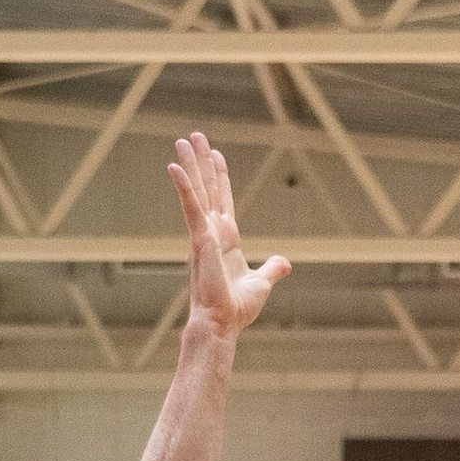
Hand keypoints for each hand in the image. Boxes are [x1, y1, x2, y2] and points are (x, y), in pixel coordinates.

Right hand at [169, 132, 289, 341]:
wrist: (223, 323)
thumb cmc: (237, 308)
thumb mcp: (262, 282)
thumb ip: (272, 268)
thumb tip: (286, 263)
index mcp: (226, 239)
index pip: (223, 199)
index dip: (220, 176)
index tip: (216, 154)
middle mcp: (212, 232)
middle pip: (207, 188)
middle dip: (201, 161)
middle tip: (193, 136)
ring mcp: (203, 233)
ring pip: (197, 191)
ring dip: (190, 164)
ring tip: (182, 139)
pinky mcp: (199, 238)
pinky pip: (190, 206)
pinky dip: (183, 186)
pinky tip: (173, 166)